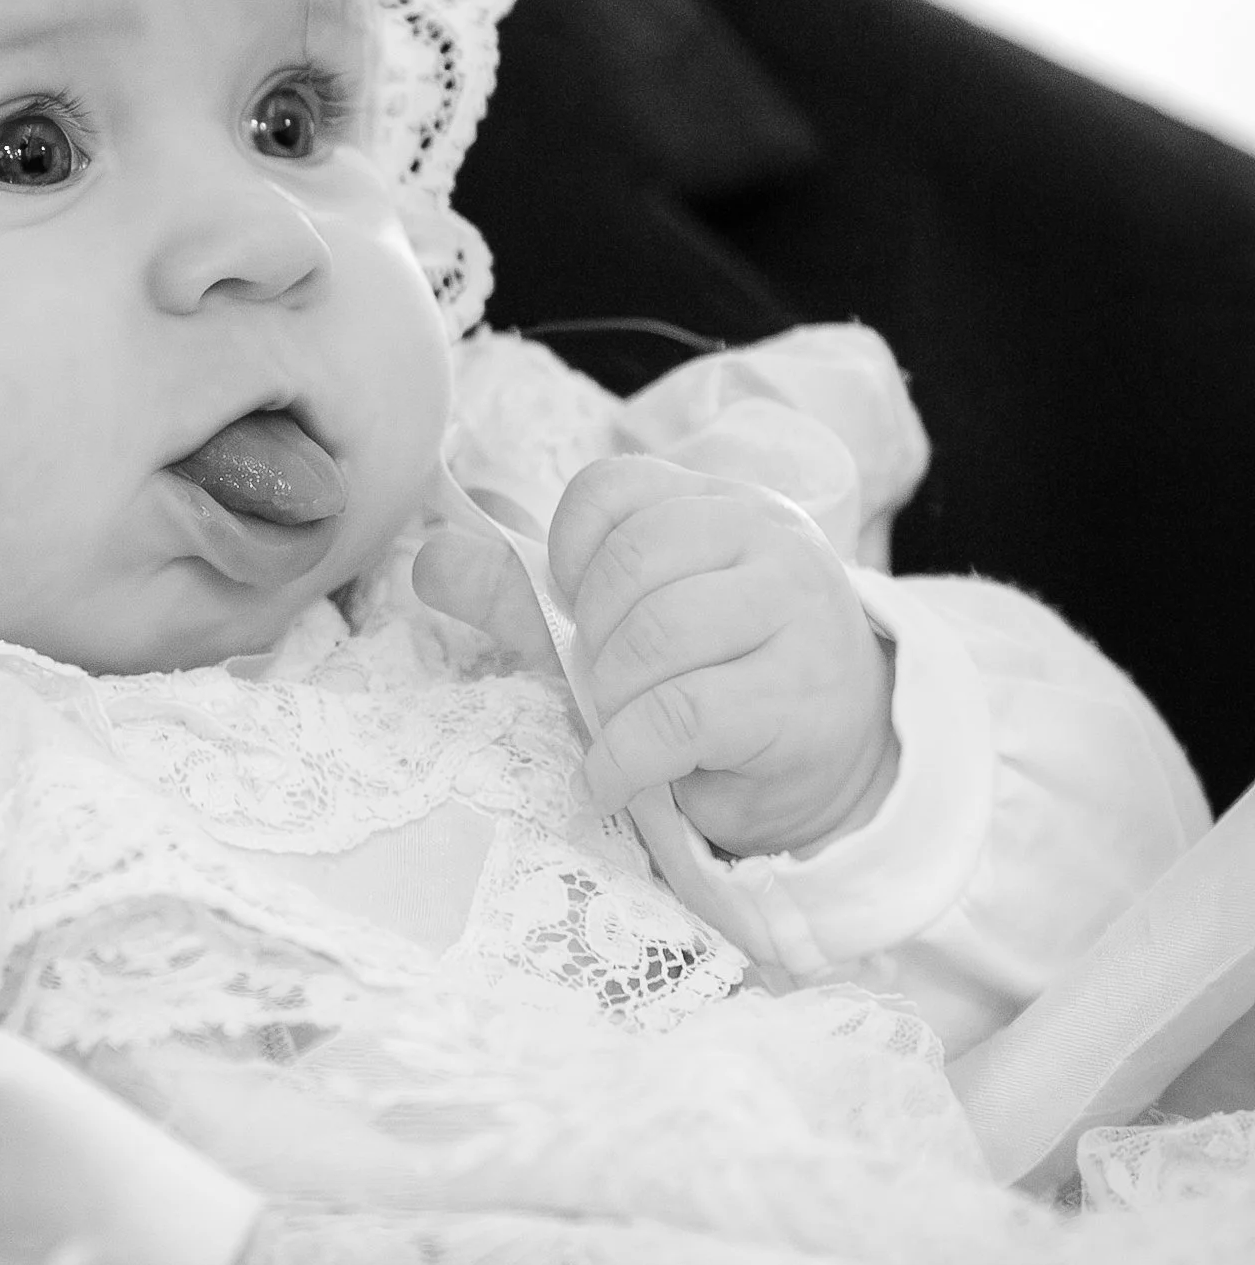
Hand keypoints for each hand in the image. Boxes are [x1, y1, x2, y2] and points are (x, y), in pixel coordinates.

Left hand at [549, 455, 897, 855]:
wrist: (838, 762)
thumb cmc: (718, 682)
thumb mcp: (618, 627)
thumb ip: (526, 593)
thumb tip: (428, 561)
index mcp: (717, 503)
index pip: (614, 487)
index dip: (569, 554)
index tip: (577, 610)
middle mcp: (766, 538)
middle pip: (632, 561)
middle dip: (592, 638)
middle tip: (606, 685)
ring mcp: (794, 611)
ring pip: (656, 635)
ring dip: (613, 700)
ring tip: (621, 730)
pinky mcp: (798, 696)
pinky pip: (680, 716)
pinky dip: (625, 757)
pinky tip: (616, 777)